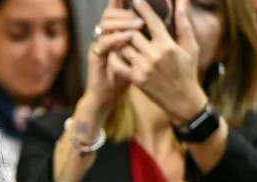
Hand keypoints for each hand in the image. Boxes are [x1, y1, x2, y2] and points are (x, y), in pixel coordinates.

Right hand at [84, 0, 143, 116]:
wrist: (105, 97)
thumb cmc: (123, 77)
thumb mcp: (135, 56)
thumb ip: (143, 40)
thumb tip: (160, 27)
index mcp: (113, 34)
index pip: (115, 12)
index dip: (118, 2)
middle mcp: (103, 37)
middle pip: (109, 14)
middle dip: (125, 12)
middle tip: (141, 16)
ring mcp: (98, 46)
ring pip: (105, 25)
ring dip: (122, 23)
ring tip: (138, 24)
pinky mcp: (95, 58)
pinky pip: (104, 43)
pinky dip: (116, 38)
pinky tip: (128, 37)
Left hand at [109, 0, 208, 122]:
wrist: (182, 99)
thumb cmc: (188, 70)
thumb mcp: (190, 46)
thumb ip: (184, 23)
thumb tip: (183, 1)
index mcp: (167, 45)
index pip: (152, 22)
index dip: (142, 8)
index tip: (135, 0)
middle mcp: (154, 56)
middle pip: (133, 34)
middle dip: (128, 27)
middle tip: (125, 22)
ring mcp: (143, 68)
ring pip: (124, 48)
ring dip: (121, 41)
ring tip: (120, 35)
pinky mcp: (136, 80)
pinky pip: (119, 65)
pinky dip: (115, 56)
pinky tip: (116, 51)